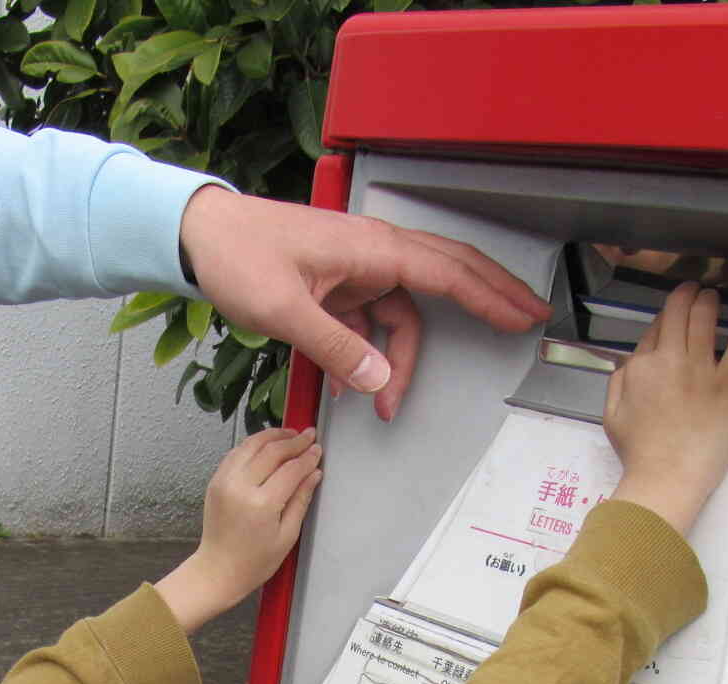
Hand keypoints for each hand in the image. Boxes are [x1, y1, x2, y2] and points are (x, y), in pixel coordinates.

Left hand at [154, 428, 321, 634]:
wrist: (218, 569)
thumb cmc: (256, 561)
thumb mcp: (287, 535)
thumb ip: (301, 499)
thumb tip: (314, 473)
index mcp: (262, 504)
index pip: (291, 470)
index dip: (307, 457)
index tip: (318, 449)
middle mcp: (240, 486)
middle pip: (271, 451)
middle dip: (293, 441)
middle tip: (309, 434)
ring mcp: (224, 481)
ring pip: (251, 445)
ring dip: (272, 435)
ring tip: (290, 434)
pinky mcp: (216, 480)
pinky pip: (236, 453)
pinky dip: (253, 444)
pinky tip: (266, 444)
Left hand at [177, 186, 549, 422]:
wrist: (201, 236)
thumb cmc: (239, 256)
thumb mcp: (285, 309)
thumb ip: (335, 347)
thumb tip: (377, 378)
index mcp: (371, 248)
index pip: (448, 271)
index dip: (491, 294)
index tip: (524, 314)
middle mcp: (373, 252)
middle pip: (447, 276)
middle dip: (487, 301)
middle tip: (525, 322)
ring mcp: (358, 268)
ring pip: (404, 313)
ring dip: (401, 359)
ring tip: (387, 404)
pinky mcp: (339, 284)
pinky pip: (372, 321)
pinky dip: (371, 353)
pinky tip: (357, 384)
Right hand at [604, 283, 727, 536]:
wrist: (666, 478)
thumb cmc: (639, 454)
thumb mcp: (612, 416)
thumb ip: (619, 384)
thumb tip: (630, 365)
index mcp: (640, 367)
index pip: (655, 328)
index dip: (665, 316)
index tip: (673, 312)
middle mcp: (670, 360)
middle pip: (679, 313)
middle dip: (688, 294)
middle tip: (696, 289)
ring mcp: (700, 371)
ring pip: (706, 320)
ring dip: (711, 302)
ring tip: (714, 297)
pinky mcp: (727, 385)